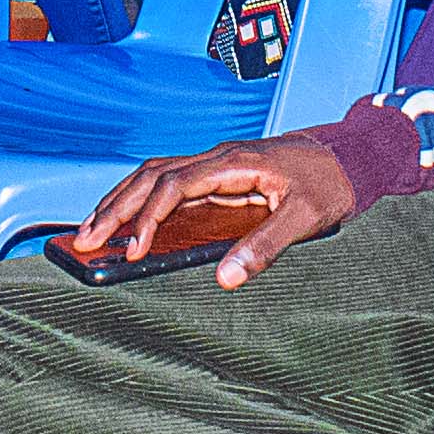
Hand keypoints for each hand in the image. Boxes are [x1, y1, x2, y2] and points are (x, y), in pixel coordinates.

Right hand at [71, 134, 355, 288]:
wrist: (349, 156)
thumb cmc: (330, 183)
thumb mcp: (306, 218)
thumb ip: (265, 246)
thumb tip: (226, 277)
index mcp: (235, 162)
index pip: (175, 184)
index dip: (148, 217)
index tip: (132, 250)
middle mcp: (218, 158)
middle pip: (151, 176)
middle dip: (115, 207)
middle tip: (84, 240)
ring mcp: (215, 164)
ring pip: (153, 176)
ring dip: (121, 202)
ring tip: (90, 232)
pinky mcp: (218, 176)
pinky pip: (169, 185)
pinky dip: (140, 202)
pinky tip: (125, 224)